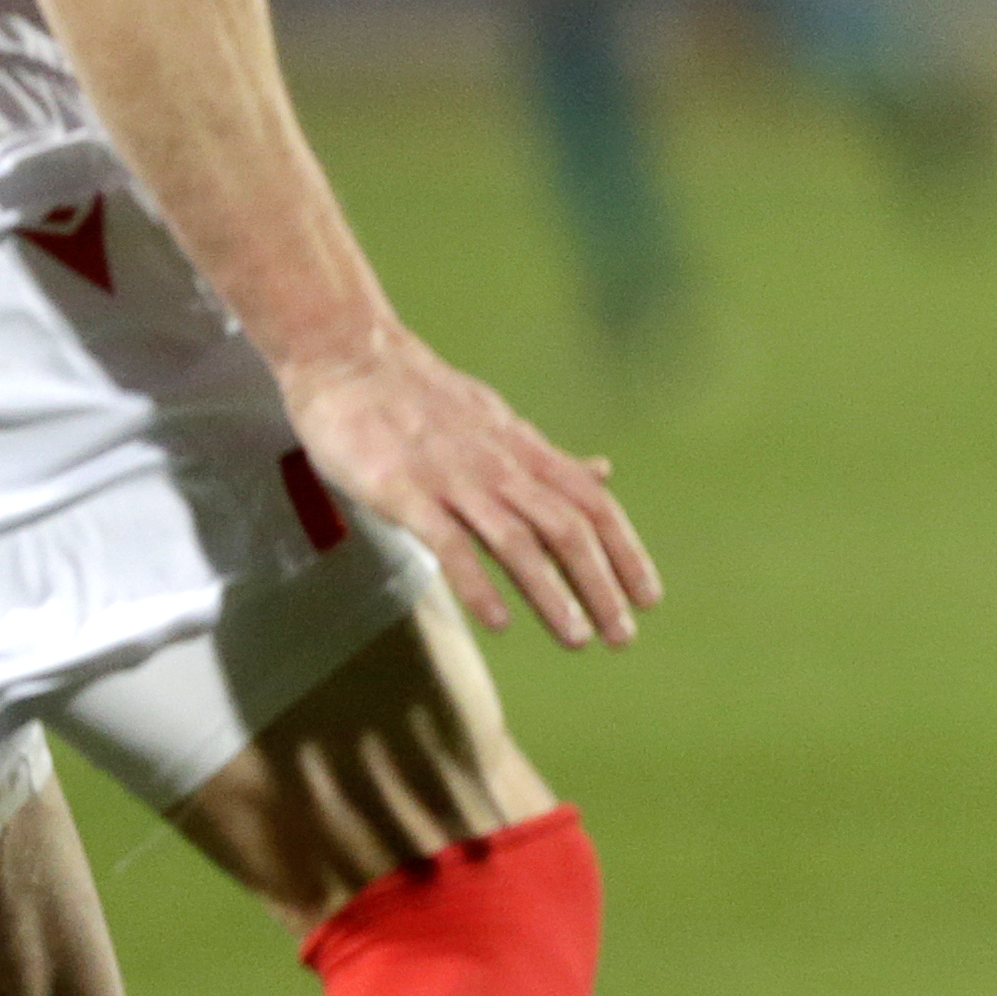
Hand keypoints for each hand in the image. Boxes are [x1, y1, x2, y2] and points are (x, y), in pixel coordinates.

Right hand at [275, 323, 657, 646]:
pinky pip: (448, 542)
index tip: (649, 597)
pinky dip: (477, 583)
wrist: (348, 357)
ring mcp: (452, 479)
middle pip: (566, 528)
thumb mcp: (500, 425)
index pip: (592, 505)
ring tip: (576, 637)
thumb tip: (604, 475)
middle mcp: (500, 466)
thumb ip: (548, 460)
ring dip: (550, 592)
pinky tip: (500, 621)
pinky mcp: (402, 491)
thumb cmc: (423, 400)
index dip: (625, 551)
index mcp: (525, 452)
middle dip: (599, 584)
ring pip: (516, 539)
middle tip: (622, 636)